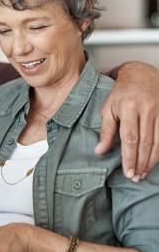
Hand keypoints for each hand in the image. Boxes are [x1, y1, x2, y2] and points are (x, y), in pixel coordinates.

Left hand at [95, 62, 158, 180]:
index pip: (130, 138)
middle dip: (140, 162)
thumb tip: (99, 151)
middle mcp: (147, 109)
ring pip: (158, 141)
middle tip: (135, 177)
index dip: (129, 157)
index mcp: (128, 107)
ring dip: (151, 160)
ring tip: (143, 173)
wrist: (141, 74)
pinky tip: (154, 161)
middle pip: (145, 142)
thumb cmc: (121, 93)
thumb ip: (105, 130)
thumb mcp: (108, 108)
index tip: (128, 172)